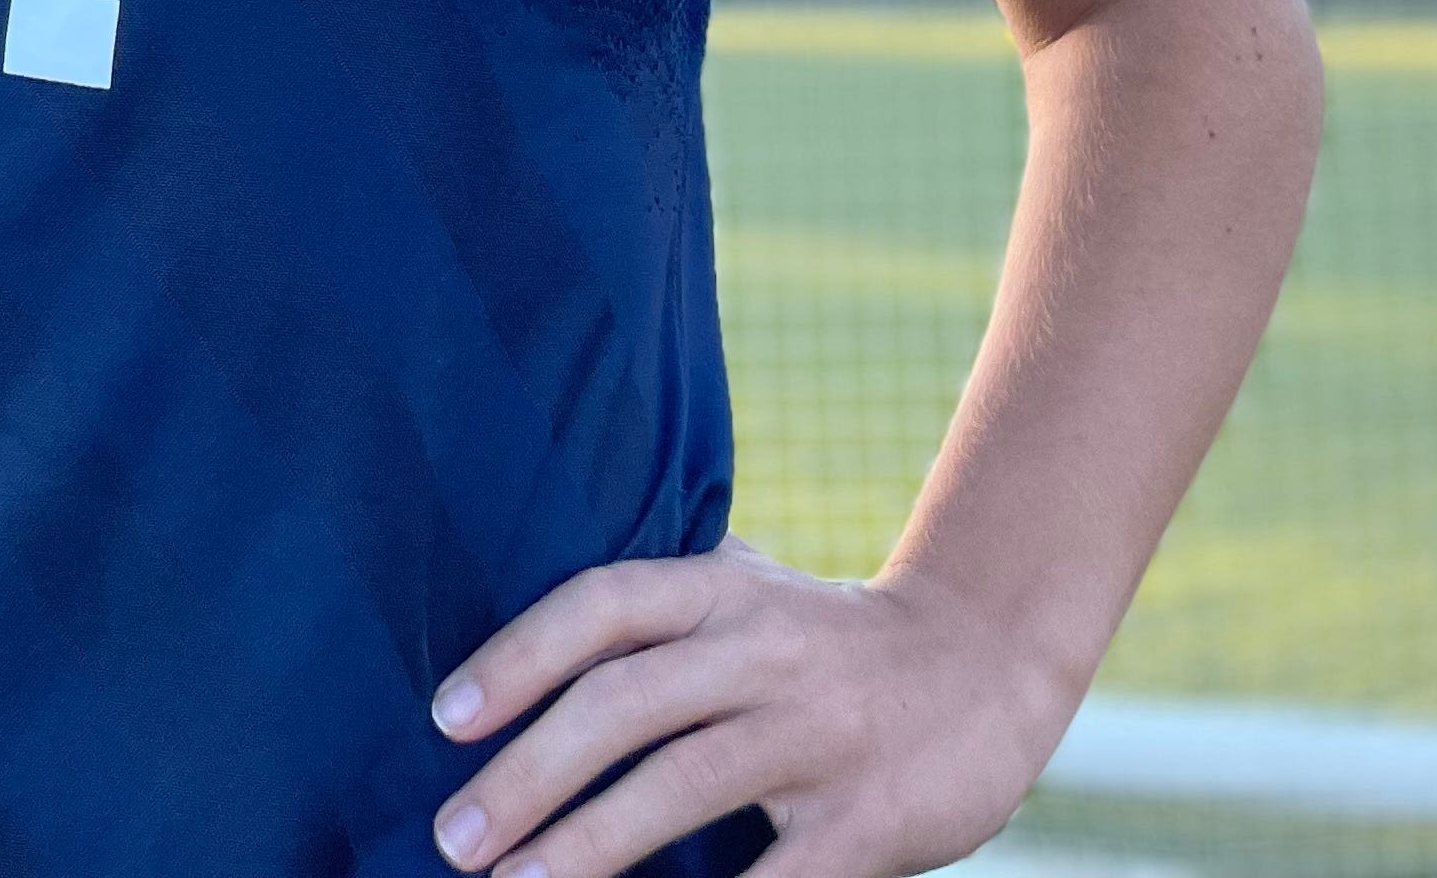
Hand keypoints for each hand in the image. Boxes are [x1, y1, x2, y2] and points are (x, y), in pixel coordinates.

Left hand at [427, 544, 1072, 877]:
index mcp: (723, 589)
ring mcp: (820, 729)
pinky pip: (778, 874)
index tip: (446, 718)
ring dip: (589, 843)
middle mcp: (765, 647)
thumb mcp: (748, 587)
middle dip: (529, 773)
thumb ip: (658, 604)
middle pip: (626, 701)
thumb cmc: (829, 638)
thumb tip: (514, 631)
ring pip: (685, 782)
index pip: (603, 605)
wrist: (990, 657)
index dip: (518, 656)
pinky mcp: (871, 813)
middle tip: (455, 837)